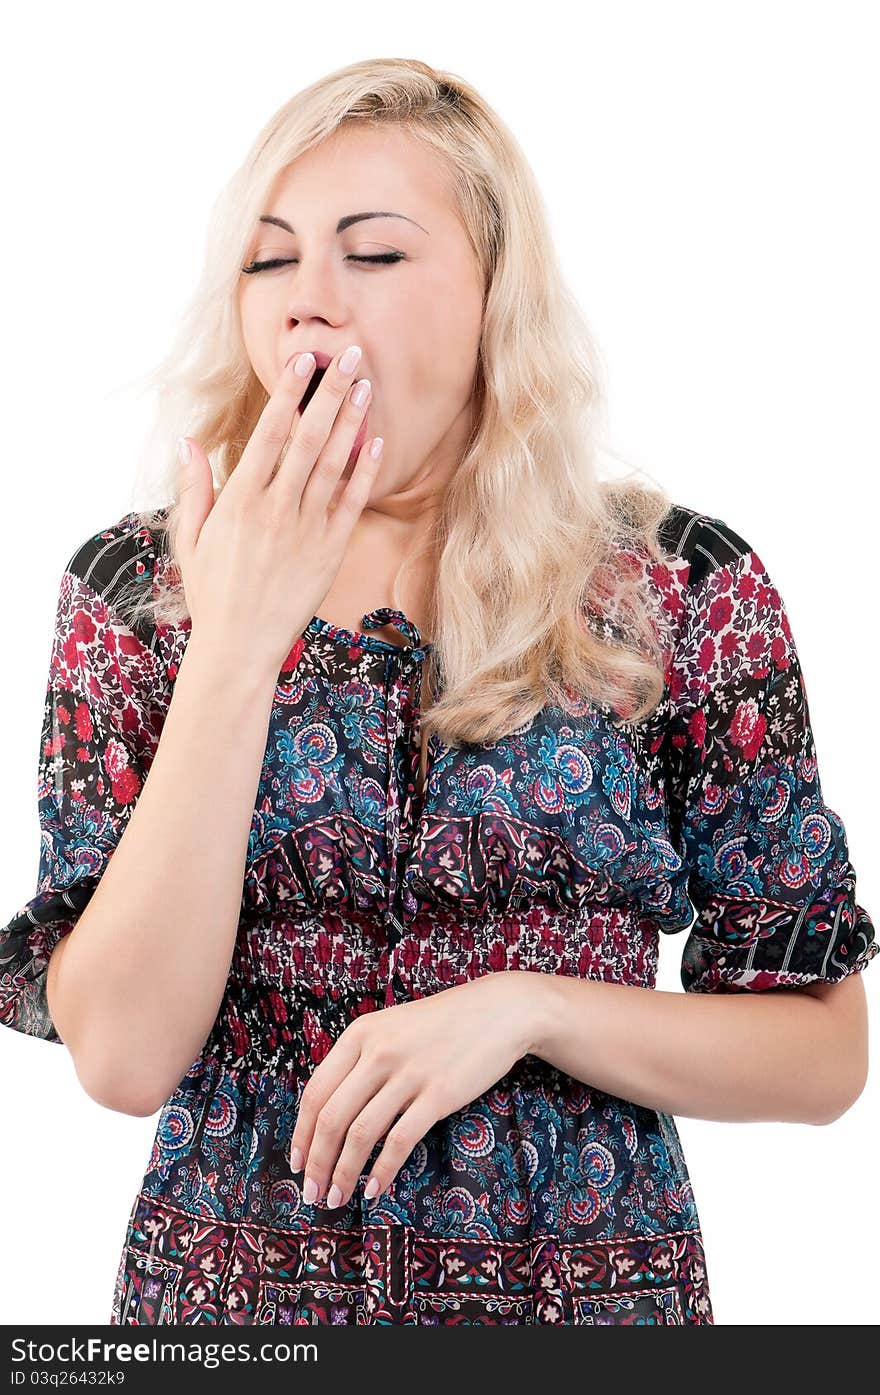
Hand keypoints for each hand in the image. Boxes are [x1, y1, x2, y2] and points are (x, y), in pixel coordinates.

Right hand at [175, 343, 381, 681]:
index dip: (287, 394)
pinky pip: (352, 504)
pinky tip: (377, 443)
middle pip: (308, 438)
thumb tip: (188, 441)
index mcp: (240, 501)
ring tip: (367, 386)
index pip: (268, 434)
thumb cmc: (212, 593)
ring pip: (333, 465)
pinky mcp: (330, 553)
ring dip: (352, 422)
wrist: (241, 646)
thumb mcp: (191, 539)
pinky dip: (365, 473)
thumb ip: (195, 488)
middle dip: (331, 393)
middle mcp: (275, 510)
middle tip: (351, 354)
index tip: (303, 360)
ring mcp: (306, 531)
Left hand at [289, 971, 536, 1208]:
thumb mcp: (390, 1028)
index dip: (301, 1134)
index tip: (297, 1164)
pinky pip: (399, 1141)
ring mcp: (409, 1073)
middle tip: (312, 1193)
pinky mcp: (439, 1094)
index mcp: (360, 1034)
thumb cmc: (441, 1024)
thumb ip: (360, 1061)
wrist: (498, 1011)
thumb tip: (329, 1113)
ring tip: (336, 1198)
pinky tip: (374, 1190)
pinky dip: (382, 1171)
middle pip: (332, 1118)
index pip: (316, 1092)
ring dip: (343, 1173)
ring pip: (360, 1134)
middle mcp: (378, 1052)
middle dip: (317, 1163)